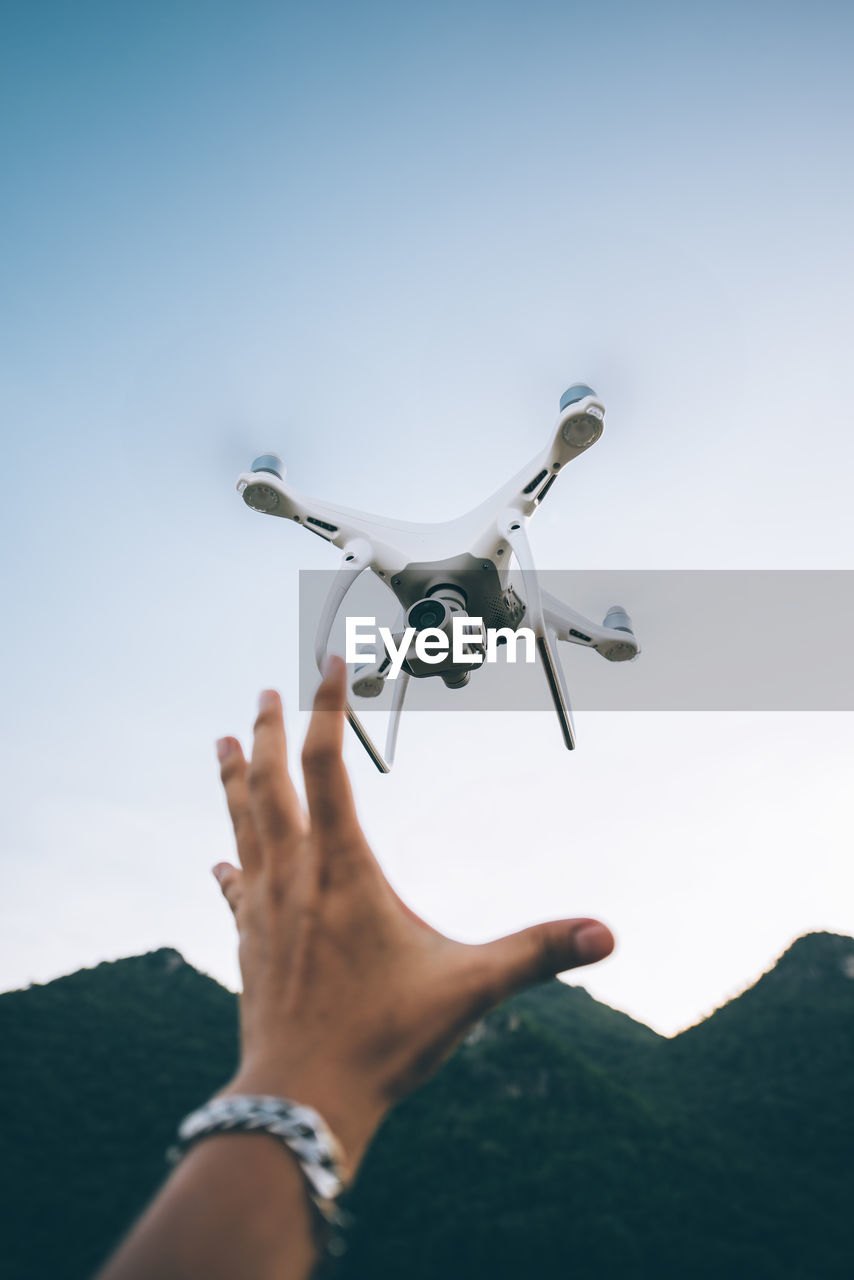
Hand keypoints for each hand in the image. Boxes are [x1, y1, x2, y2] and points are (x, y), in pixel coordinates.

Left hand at [213, 657, 613, 1173]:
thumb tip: (608, 934)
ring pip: (242, 822)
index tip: (327, 662)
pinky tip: (221, 861)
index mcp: (342, 868)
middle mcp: (293, 875)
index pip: (326, 763)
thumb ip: (539, 954)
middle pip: (270, 781)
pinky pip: (234, 887)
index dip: (325, 707)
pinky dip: (231, 863)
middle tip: (263, 690)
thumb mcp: (470, 989)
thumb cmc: (382, 1041)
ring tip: (222, 741)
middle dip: (267, 729)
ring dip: (233, 778)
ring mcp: (262, 909)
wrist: (298, 1101)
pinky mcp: (249, 943)